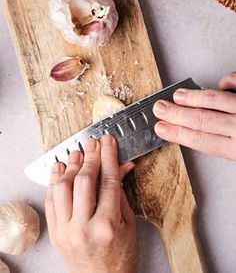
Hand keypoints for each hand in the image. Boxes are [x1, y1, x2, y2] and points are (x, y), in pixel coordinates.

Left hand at [45, 135, 137, 272]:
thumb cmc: (121, 256)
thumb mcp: (129, 222)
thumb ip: (121, 192)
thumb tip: (121, 164)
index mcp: (107, 225)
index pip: (108, 181)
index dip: (109, 157)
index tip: (108, 141)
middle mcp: (83, 227)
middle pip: (84, 181)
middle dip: (90, 157)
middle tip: (93, 143)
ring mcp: (65, 231)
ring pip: (63, 188)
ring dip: (70, 166)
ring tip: (77, 153)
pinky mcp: (55, 233)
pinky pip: (51, 201)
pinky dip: (54, 181)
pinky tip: (60, 168)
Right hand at [153, 72, 235, 160]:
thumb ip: (227, 148)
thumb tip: (206, 137)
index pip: (200, 140)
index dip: (177, 133)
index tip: (161, 128)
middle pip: (201, 119)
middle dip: (176, 113)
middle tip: (160, 108)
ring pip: (214, 99)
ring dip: (192, 97)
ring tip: (178, 95)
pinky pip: (234, 81)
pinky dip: (225, 82)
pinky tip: (219, 85)